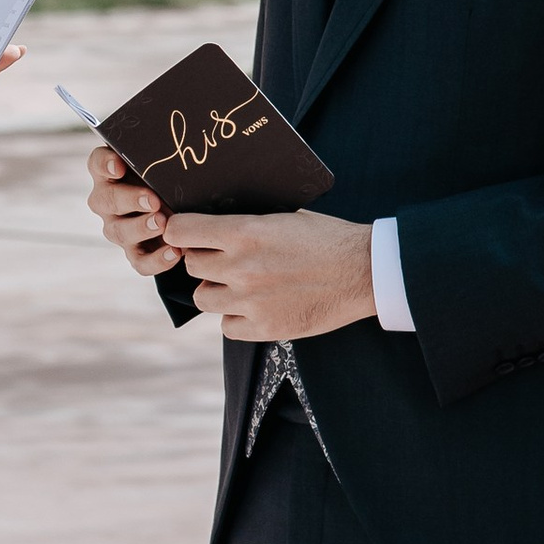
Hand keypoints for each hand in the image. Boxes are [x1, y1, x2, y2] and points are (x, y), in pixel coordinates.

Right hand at [87, 143, 179, 277]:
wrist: (183, 204)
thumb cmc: (170, 175)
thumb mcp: (166, 162)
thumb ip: (165, 152)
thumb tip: (190, 137)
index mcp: (110, 172)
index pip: (97, 163)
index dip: (105, 165)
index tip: (119, 167)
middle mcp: (108, 201)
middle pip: (105, 200)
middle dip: (129, 200)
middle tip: (153, 200)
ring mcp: (119, 228)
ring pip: (119, 232)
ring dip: (141, 228)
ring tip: (163, 224)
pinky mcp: (135, 252)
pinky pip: (139, 261)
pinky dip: (157, 260)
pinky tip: (176, 252)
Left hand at [160, 207, 376, 342]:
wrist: (364, 271)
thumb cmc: (326, 238)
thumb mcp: (283, 216)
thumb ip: (245, 223)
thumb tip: (210, 222)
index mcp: (244, 232)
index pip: (180, 231)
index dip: (178, 231)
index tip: (186, 234)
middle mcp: (241, 267)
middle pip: (190, 265)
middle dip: (204, 260)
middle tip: (225, 258)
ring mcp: (251, 300)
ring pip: (203, 297)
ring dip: (216, 290)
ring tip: (241, 284)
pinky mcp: (264, 328)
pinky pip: (226, 326)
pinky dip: (236, 318)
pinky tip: (255, 306)